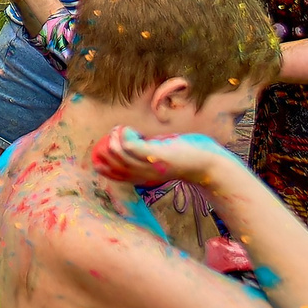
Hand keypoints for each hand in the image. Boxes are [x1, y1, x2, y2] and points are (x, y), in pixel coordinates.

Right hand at [87, 125, 241, 190]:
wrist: (209, 163)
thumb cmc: (187, 157)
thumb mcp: (162, 157)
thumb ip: (148, 154)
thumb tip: (134, 142)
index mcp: (145, 177)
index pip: (117, 176)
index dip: (104, 167)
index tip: (98, 157)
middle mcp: (145, 174)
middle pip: (114, 164)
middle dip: (105, 148)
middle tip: (111, 135)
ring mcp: (150, 165)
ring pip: (119, 153)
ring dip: (114, 138)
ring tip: (119, 129)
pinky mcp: (157, 155)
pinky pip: (130, 145)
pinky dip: (124, 134)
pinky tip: (129, 129)